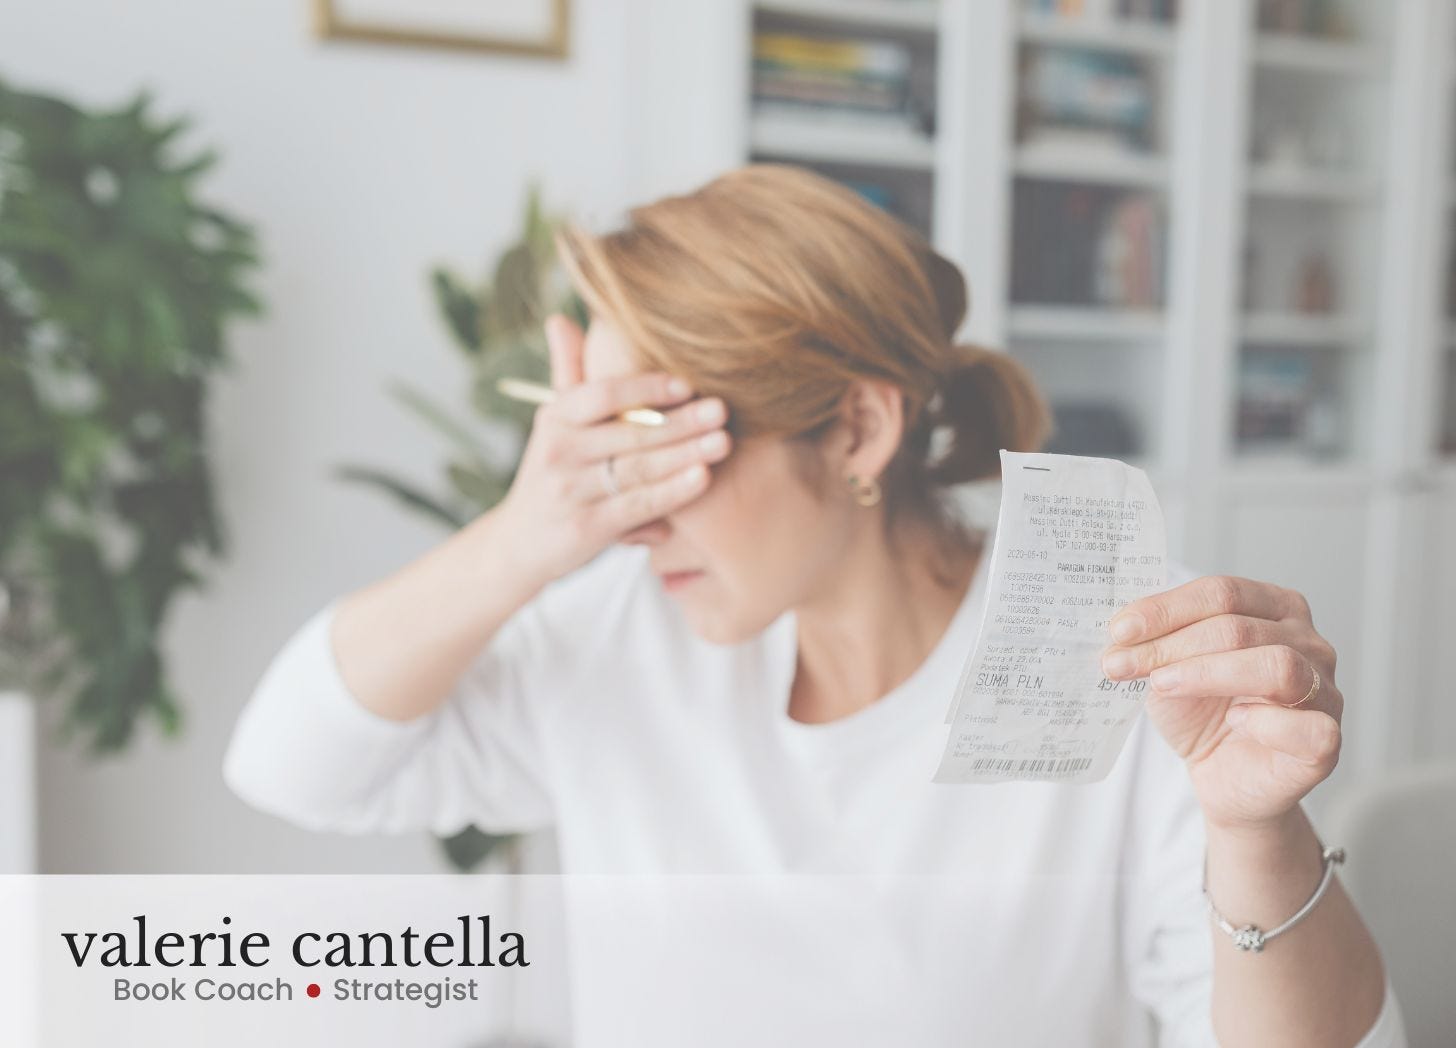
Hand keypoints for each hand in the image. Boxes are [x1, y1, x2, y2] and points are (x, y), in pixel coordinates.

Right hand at [496, 314, 731, 583]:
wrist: (521, 543)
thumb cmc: (554, 473)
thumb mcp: (553, 423)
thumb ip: (567, 374)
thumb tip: (560, 319)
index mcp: (555, 418)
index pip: (600, 394)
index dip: (644, 388)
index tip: (687, 384)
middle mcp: (557, 451)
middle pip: (628, 432)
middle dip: (679, 421)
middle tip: (721, 410)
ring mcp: (569, 492)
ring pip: (637, 468)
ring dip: (684, 454)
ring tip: (723, 442)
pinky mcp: (584, 528)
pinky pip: (637, 505)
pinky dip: (672, 492)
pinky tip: (702, 478)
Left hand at [1100, 575, 1342, 831]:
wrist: (1220, 777)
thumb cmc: (1202, 714)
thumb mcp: (1169, 669)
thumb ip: (1156, 643)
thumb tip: (1121, 631)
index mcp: (1276, 609)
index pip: (1223, 593)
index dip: (1166, 609)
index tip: (1119, 630)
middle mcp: (1309, 643)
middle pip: (1240, 628)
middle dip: (1172, 645)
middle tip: (1121, 664)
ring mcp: (1325, 691)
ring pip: (1275, 666)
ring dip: (1206, 674)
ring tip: (1161, 685)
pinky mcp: (1326, 742)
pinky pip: (1307, 725)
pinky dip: (1266, 722)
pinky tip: (1234, 722)